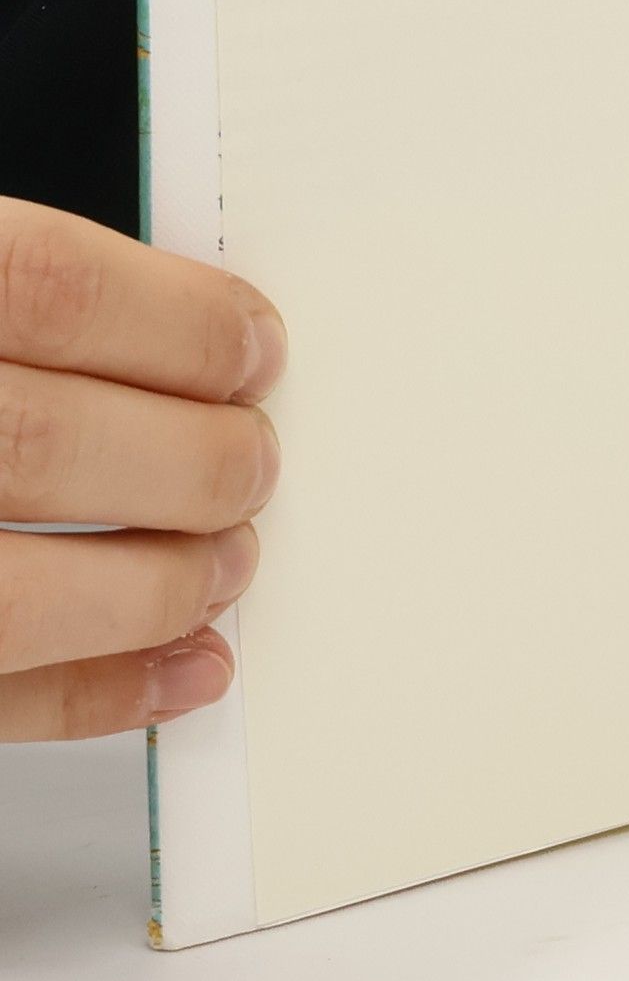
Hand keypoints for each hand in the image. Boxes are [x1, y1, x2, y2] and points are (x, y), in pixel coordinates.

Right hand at [0, 198, 282, 738]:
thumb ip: (8, 298)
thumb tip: (184, 329)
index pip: (50, 287)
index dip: (179, 321)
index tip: (252, 346)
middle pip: (48, 440)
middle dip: (192, 460)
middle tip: (251, 460)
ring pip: (13, 592)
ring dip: (156, 585)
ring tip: (223, 561)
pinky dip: (93, 692)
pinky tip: (180, 666)